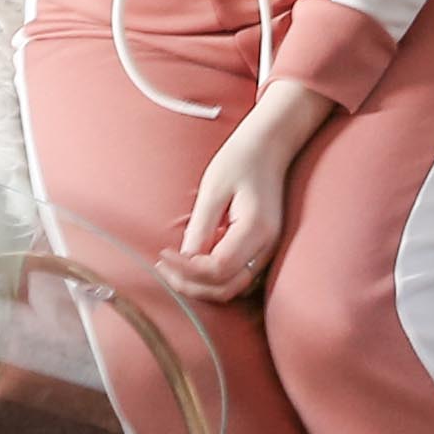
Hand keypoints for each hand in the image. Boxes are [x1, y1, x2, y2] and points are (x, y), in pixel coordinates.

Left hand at [166, 84, 331, 301]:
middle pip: (227, 287)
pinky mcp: (263, 249)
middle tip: (164, 268)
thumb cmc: (241, 160)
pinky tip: (194, 261)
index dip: (187, 269)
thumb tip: (184, 259)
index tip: (163, 254)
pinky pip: (237, 276)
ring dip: (201, 285)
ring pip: (232, 287)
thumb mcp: (213, 189)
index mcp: (256, 229)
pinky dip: (214, 278)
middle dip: (192, 285)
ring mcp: (268, 249)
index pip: (218, 268)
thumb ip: (200, 227)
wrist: (270, 146)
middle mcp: (267, 246)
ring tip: (174, 269)